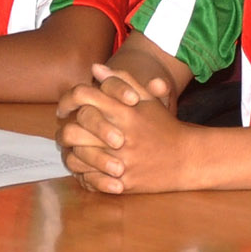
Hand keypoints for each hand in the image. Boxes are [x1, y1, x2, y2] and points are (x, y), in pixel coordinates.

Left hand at [55, 63, 186, 193]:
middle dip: (63, 131)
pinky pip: (89, 180)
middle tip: (63, 133)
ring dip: (71, 154)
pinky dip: (83, 175)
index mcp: (125, 111)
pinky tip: (86, 169)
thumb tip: (95, 67)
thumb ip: (121, 80)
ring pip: (77, 157)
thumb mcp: (147, 98)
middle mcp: (120, 135)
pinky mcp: (122, 183)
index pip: (84, 97)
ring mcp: (121, 161)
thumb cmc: (163, 125)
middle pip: (74, 129)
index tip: (62, 108)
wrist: (187, 158)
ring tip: (73, 151)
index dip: (67, 99)